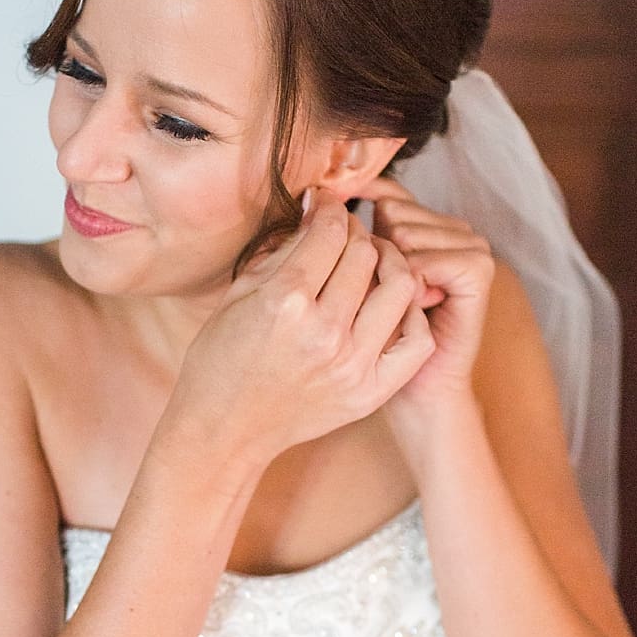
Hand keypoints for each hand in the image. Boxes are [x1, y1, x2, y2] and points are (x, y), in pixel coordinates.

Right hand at [165, 189, 432, 465]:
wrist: (223, 429)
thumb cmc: (220, 361)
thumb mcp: (238, 297)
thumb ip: (280, 254)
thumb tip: (314, 215)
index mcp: (284, 303)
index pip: (329, 234)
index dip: (330, 210)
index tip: (327, 207)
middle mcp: (323, 332)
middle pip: (366, 255)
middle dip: (358, 233)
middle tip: (347, 234)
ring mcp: (351, 364)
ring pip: (401, 287)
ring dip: (391, 264)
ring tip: (375, 264)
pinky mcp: (369, 392)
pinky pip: (416, 340)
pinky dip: (412, 314)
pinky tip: (391, 306)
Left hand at [350, 177, 494, 423]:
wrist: (416, 390)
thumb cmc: (374, 341)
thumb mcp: (350, 288)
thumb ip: (340, 242)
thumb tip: (312, 198)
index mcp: (419, 226)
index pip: (387, 193)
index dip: (360, 199)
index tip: (331, 209)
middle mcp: (448, 229)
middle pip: (393, 209)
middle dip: (374, 246)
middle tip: (379, 289)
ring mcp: (468, 246)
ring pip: (407, 231)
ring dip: (394, 266)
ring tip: (401, 298)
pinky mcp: (478, 270)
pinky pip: (427, 258)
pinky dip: (417, 280)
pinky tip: (417, 302)